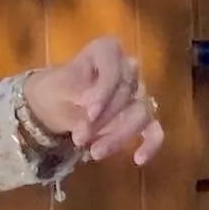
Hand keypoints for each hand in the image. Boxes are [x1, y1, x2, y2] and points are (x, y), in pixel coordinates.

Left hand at [24, 36, 163, 168]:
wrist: (54, 103)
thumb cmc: (57, 89)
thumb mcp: (58, 89)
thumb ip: (77, 96)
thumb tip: (93, 114)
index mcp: (106, 51)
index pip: (114, 69)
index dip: (104, 92)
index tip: (89, 112)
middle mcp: (127, 68)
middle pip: (127, 94)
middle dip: (103, 120)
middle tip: (79, 138)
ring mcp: (137, 92)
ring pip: (141, 113)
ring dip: (119, 136)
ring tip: (94, 153)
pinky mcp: (140, 115)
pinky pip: (154, 128)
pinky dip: (150, 144)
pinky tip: (139, 159)